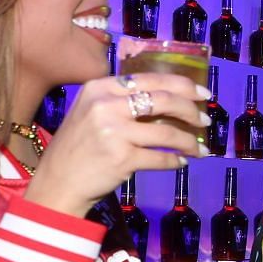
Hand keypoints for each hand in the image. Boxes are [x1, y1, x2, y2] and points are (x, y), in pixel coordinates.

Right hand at [26, 72, 208, 216]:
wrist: (56, 182)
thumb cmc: (78, 147)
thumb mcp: (92, 112)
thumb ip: (122, 101)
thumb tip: (171, 99)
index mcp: (100, 87)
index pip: (151, 79)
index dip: (183, 84)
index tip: (202, 93)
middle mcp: (106, 105)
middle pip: (164, 100)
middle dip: (192, 110)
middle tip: (206, 119)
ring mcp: (113, 132)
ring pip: (167, 133)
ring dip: (189, 142)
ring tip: (199, 149)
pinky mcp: (121, 159)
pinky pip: (160, 158)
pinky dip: (175, 161)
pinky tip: (181, 163)